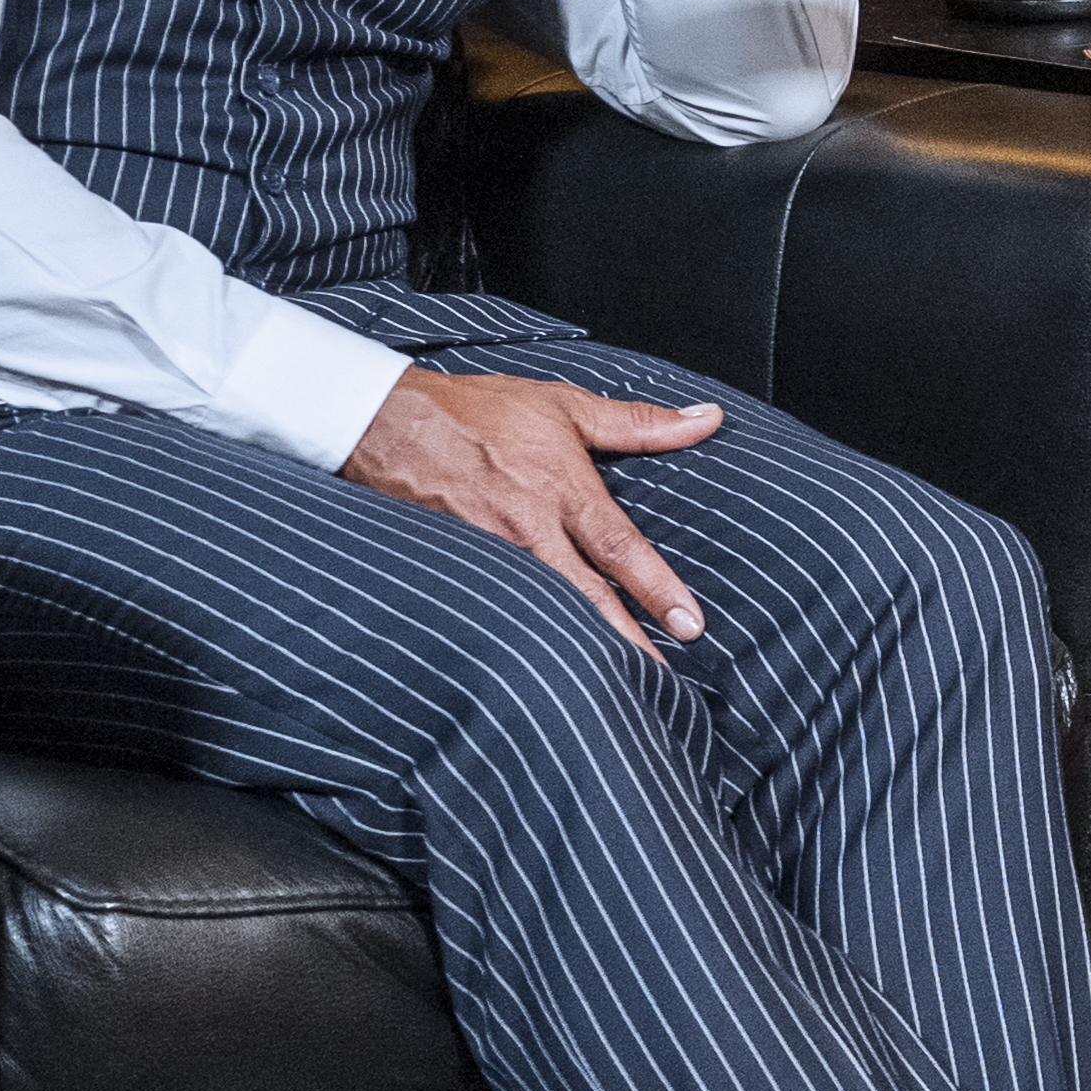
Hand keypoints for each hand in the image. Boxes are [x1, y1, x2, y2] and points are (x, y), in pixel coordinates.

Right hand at [349, 364, 721, 646]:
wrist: (383, 422)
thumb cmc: (477, 412)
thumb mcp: (565, 407)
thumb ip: (640, 424)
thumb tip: (707, 420)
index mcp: (562, 489)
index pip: (619, 548)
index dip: (656, 588)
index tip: (690, 626)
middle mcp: (528, 528)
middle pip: (585, 597)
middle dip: (626, 641)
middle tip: (663, 680)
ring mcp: (490, 553)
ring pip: (544, 609)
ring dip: (578, 646)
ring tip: (615, 683)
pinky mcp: (460, 567)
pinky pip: (501, 607)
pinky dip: (528, 634)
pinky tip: (548, 665)